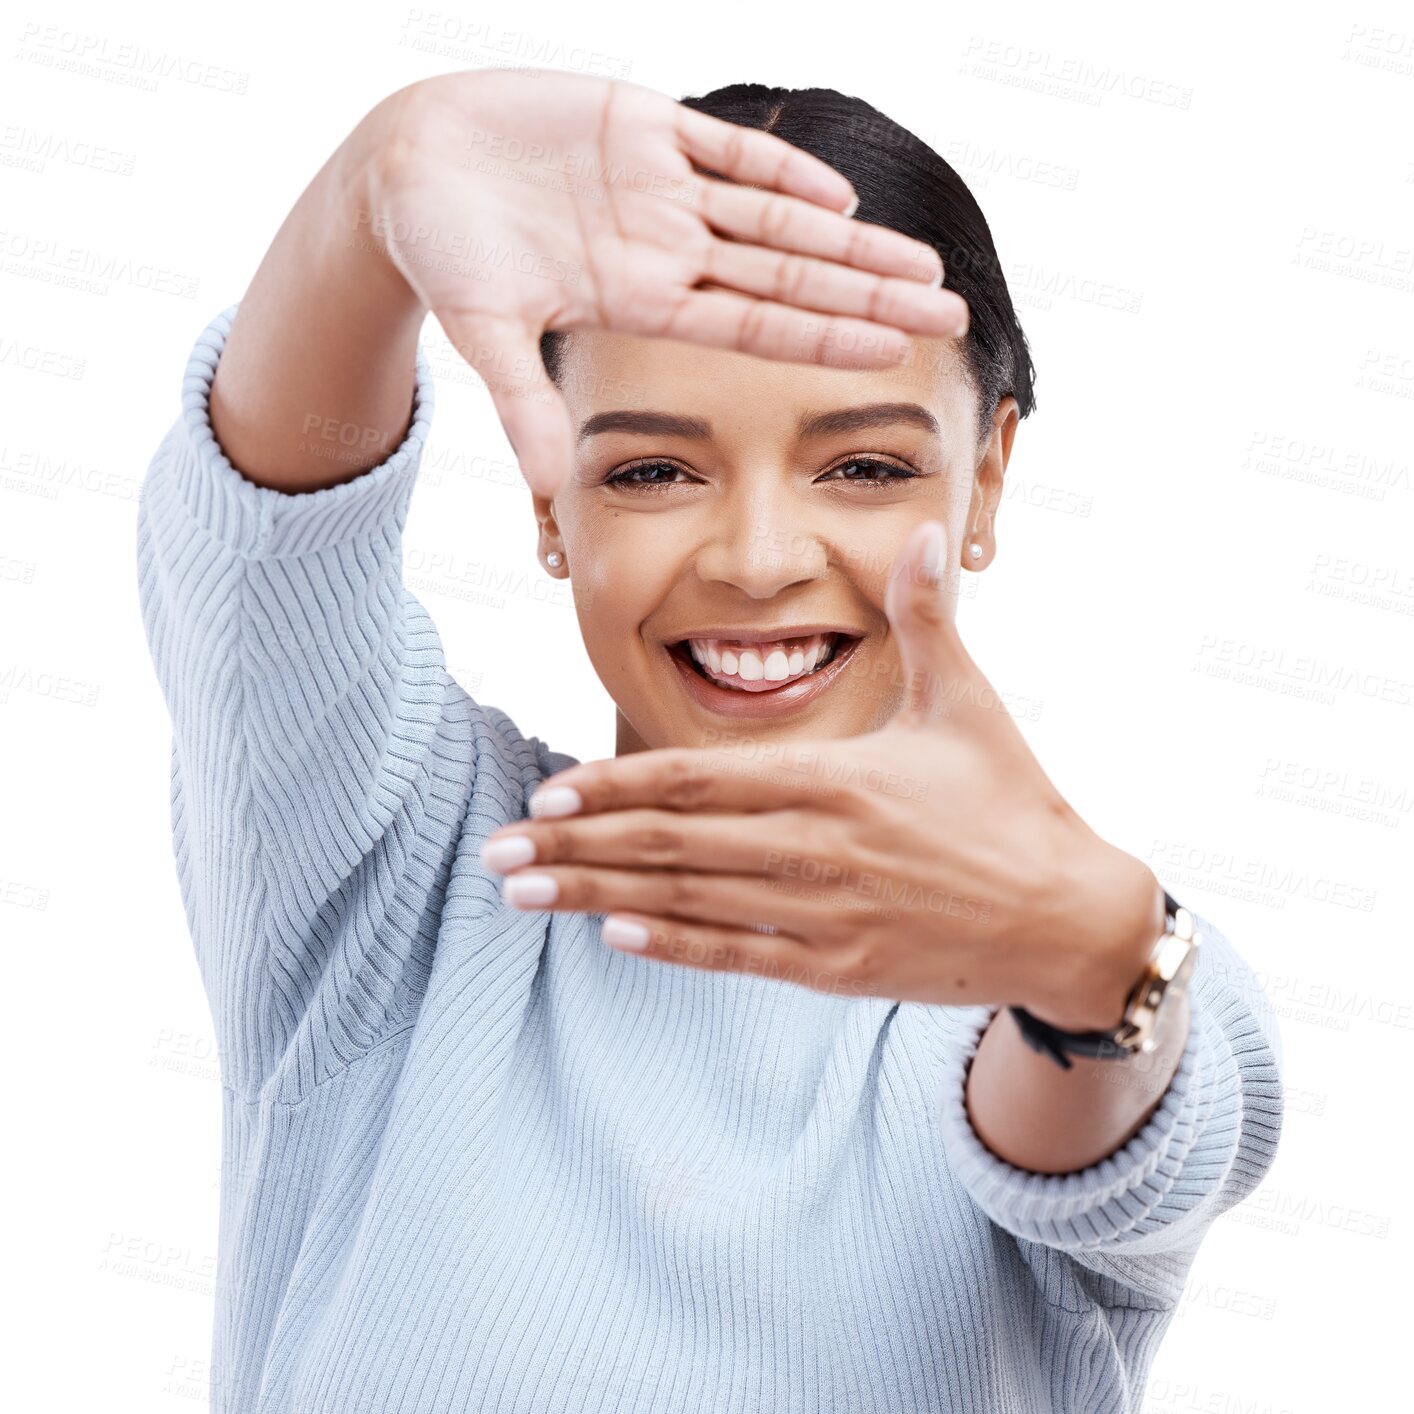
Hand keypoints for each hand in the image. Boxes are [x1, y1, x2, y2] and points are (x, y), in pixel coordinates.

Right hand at [364, 68, 968, 495]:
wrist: (408, 163)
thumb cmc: (440, 251)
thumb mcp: (483, 330)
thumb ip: (521, 401)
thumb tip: (549, 486)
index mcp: (641, 300)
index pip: (754, 324)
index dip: (824, 336)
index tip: (894, 353)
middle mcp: (667, 248)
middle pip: (789, 276)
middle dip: (868, 292)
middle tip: (949, 314)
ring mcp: (661, 187)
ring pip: (776, 215)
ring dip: (849, 237)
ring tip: (920, 260)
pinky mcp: (642, 123)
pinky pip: (726, 146)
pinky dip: (780, 164)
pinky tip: (837, 193)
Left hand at [479, 520, 1163, 1025]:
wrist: (1068, 918)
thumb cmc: (1014, 803)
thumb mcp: (967, 703)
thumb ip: (927, 619)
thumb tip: (920, 530)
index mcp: (837, 779)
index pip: (699, 779)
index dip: (616, 784)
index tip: (549, 787)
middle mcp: (816, 848)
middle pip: (671, 844)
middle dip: (575, 844)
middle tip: (498, 847)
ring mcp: (822, 915)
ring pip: (687, 902)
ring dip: (597, 895)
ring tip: (523, 892)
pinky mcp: (836, 968)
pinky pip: (736, 957)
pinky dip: (671, 945)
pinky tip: (612, 935)